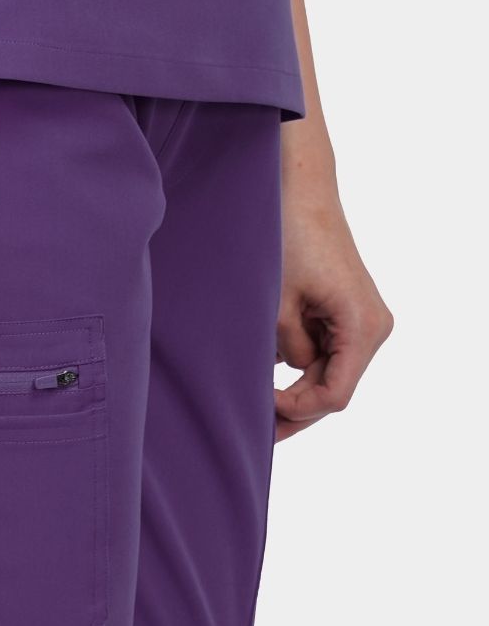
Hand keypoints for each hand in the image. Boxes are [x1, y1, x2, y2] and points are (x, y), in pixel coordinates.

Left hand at [275, 190, 392, 440]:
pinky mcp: (346, 315)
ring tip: (254, 405)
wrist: (300, 194)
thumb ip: (286, 350)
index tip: (260, 406)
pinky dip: (298, 368)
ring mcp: (362, 322)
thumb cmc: (288, 241)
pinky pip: (325, 355)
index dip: (296, 410)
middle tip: (254, 431)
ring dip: (295, 391)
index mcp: (362, 327)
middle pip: (334, 392)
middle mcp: (372, 328)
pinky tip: (266, 376)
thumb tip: (287, 380)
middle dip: (294, 410)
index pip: (334, 396)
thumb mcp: (276, 306)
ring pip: (329, 376)